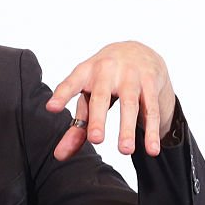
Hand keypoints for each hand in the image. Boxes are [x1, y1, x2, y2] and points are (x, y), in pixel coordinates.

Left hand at [45, 41, 174, 159]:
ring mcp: (131, 75)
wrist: (138, 49)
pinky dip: (152, 130)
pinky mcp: (150, 83)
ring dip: (128, 128)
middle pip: (101, 97)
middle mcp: (107, 70)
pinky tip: (151, 149)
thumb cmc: (104, 78)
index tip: (51, 108)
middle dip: (98, 118)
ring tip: (125, 151)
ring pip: (130, 104)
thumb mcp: (88, 96)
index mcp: (86, 72)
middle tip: (96, 140)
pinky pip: (151, 109)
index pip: (71, 83)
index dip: (62, 95)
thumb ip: (76, 126)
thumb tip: (60, 155)